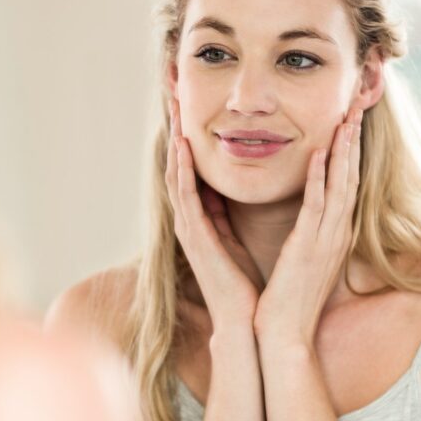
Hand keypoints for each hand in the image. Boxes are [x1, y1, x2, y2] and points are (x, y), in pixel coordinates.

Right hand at [165, 99, 261, 329]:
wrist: (247, 322)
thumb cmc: (245, 284)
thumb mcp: (235, 239)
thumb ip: (225, 215)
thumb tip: (227, 190)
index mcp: (202, 220)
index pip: (190, 172)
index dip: (187, 140)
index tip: (189, 110)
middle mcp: (189, 221)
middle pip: (177, 167)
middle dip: (175, 132)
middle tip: (173, 97)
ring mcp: (188, 229)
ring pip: (176, 176)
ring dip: (173, 142)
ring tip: (173, 111)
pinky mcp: (195, 238)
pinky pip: (186, 196)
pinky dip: (183, 169)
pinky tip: (182, 145)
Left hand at [253, 108, 362, 347]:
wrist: (284, 335)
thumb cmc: (288, 298)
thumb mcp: (300, 256)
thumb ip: (304, 230)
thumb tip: (300, 207)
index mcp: (332, 233)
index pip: (345, 183)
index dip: (349, 151)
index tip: (349, 120)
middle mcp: (336, 232)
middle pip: (351, 177)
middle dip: (354, 140)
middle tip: (359, 105)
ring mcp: (326, 240)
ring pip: (340, 186)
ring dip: (344, 150)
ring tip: (348, 117)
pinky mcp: (309, 248)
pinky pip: (316, 207)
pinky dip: (320, 179)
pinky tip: (320, 154)